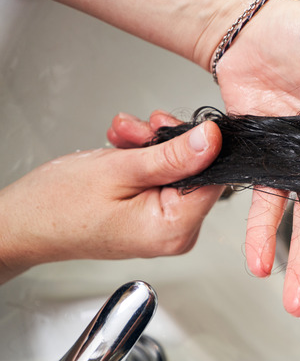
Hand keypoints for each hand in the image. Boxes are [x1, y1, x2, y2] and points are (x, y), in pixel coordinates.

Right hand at [0, 117, 222, 282]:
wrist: (23, 222)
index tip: (172, 127)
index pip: (216, 179)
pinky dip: (145, 159)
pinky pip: (163, 179)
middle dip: (168, 142)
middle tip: (138, 131)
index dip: (199, 146)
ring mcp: (166, 227)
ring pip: (179, 170)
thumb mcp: (120, 170)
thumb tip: (213, 140)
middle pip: (198, 172)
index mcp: (173, 229)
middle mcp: (176, 234)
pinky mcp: (155, 216)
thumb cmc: (57, 206)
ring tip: (122, 141)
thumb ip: (172, 156)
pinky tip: (123, 152)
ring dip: (152, 146)